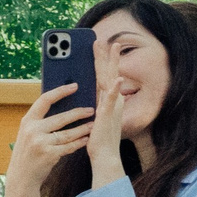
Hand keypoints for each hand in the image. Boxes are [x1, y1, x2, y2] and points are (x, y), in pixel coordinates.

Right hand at [4, 83, 93, 196]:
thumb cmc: (28, 153)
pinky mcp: (49, 155)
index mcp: (27, 121)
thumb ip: (40, 122)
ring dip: (82, 129)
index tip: (74, 86)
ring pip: (67, 133)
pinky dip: (78, 143)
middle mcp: (33, 130)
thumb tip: (60, 106)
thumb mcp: (27, 134)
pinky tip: (86, 140)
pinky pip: (68, 147)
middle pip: (61, 118)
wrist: (21, 177)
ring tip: (92, 125)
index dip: (60, 91)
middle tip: (91, 109)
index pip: (45, 100)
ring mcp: (40, 143)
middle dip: (78, 113)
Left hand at [85, 35, 129, 188]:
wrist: (104, 157)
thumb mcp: (91, 118)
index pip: (101, 76)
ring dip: (111, 63)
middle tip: (102, 39)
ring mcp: (111, 106)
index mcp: (106, 101)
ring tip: (111, 48)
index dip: (100, 61)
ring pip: (110, 79)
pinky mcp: (109, 114)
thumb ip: (89, 105)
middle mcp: (111, 100)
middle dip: (105, 55)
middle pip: (107, 73)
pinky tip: (117, 78)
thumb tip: (79, 96)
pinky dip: (115, 88)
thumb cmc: (97, 141)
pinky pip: (112, 99)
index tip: (97, 47)